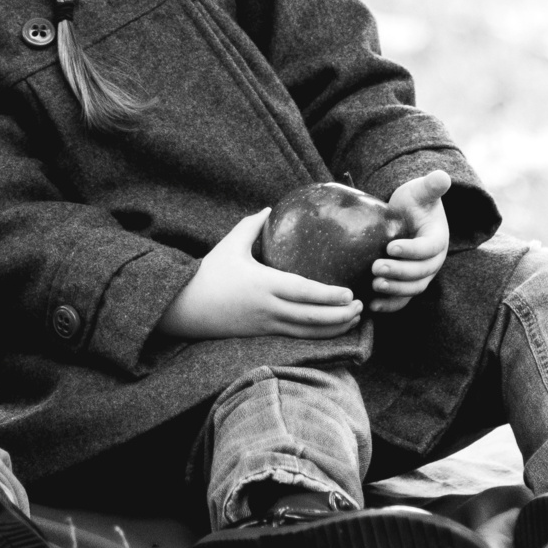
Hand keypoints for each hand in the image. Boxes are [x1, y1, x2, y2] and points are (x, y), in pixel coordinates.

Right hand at [156, 208, 365, 340]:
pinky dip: (318, 335)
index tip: (350, 293)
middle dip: (339, 315)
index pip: (303, 292)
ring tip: (354, 319)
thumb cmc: (208, 274)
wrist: (186, 309)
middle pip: (311, 317)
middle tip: (362, 307)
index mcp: (263, 284)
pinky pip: (296, 338)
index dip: (329, 296)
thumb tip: (268, 208)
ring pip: (306, 332)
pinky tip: (332, 330)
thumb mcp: (229, 245)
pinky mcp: (262, 335)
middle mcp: (267, 307)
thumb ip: (250, 226)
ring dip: (333, 328)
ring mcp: (266, 325)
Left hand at [371, 170, 451, 312]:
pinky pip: (402, 299)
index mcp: (438, 239)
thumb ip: (431, 186)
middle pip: (421, 273)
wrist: (408, 217)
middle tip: (376, 267)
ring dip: (395, 290)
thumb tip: (443, 176)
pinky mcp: (408, 285)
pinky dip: (390, 305)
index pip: (429, 248)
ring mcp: (422, 276)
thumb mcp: (420, 191)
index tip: (391, 247)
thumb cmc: (414, 202)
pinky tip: (372, 306)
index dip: (412, 250)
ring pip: (413, 288)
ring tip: (374, 284)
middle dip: (400, 272)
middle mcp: (433, 261)